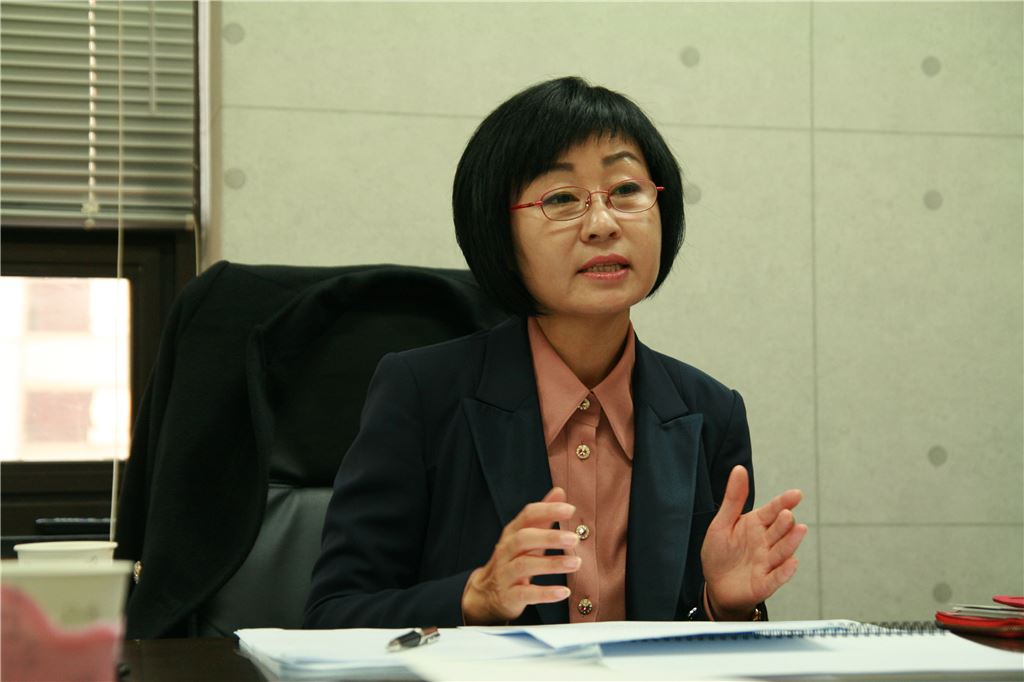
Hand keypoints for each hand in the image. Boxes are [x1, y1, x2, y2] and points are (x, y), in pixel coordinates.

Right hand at [462, 487, 579, 624]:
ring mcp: (505, 573)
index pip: (528, 515)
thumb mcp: (526, 536)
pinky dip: (545, 593)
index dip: (548, 510)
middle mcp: (506, 550)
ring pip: (524, 565)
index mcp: (513, 533)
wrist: (488, 593)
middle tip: (574, 539)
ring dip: (552, 564)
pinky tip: (563, 592)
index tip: (570, 510)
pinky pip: (525, 594)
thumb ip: (543, 516)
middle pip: (524, 538)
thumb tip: (559, 491)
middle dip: (549, 537)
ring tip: (576, 563)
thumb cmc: (514, 559)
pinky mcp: (509, 595)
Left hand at [700, 465, 807, 619]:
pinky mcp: (764, 583)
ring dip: (790, 542)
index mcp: (755, 525)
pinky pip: (776, 577)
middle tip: (787, 514)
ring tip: (798, 530)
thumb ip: (733, 498)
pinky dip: (785, 571)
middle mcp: (765, 542)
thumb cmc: (720, 553)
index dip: (784, 502)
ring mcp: (766, 563)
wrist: (715, 586)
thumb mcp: (722, 523)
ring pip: (782, 551)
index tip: (796, 494)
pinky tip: (792, 563)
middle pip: (779, 530)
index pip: (772, 511)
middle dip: (785, 522)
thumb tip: (739, 469)